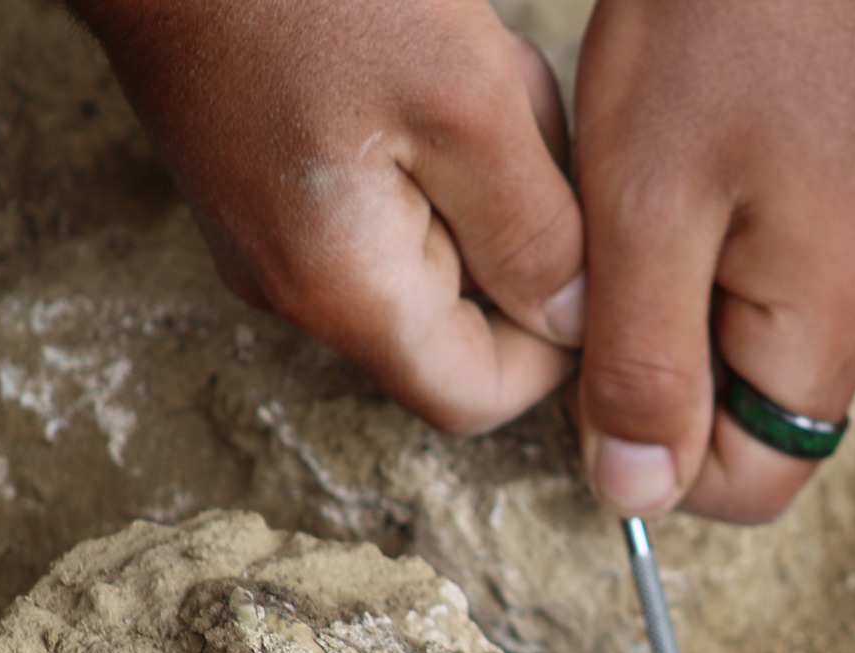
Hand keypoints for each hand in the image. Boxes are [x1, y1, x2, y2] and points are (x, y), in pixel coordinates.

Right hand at [73, 0, 586, 434]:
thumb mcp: (467, 102)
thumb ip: (533, 232)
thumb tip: (575, 324)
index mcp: (342, 290)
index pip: (474, 398)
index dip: (555, 350)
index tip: (593, 253)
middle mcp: (294, 285)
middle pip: (456, 318)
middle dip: (516, 226)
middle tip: (518, 112)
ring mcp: (270, 231)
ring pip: (428, 242)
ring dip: (478, 165)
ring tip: (469, 65)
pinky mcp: (262, 175)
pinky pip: (383, 190)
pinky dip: (432, 133)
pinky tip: (426, 51)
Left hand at [573, 0, 854, 522]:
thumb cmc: (710, 32)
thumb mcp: (642, 211)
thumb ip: (643, 368)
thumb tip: (640, 496)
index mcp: (838, 317)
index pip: (756, 483)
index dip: (659, 456)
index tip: (597, 365)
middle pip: (764, 419)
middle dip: (674, 371)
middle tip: (617, 263)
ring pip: (772, 347)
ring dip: (695, 308)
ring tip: (658, 202)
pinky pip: (794, 279)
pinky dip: (728, 255)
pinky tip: (699, 172)